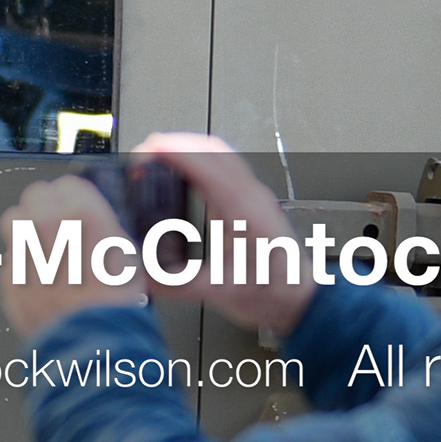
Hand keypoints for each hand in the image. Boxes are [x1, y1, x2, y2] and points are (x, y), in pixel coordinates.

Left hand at [0, 178, 138, 340]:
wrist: (93, 344)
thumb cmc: (115, 305)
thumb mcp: (127, 255)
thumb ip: (105, 228)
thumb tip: (95, 221)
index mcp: (83, 216)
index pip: (67, 184)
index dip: (72, 196)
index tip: (74, 204)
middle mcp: (49, 228)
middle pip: (35, 196)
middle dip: (45, 206)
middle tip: (56, 222)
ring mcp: (25, 251)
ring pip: (14, 220)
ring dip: (26, 228)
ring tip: (41, 244)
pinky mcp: (9, 276)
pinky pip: (10, 258)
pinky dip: (21, 264)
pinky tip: (39, 277)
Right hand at [136, 132, 315, 335]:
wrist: (298, 298)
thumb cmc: (273, 293)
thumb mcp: (222, 293)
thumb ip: (178, 284)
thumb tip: (142, 274)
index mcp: (247, 215)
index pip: (210, 169)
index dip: (177, 154)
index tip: (148, 151)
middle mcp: (253, 198)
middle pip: (213, 150)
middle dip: (174, 143)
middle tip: (142, 152)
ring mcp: (253, 195)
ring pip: (219, 152)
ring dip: (186, 146)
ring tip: (155, 154)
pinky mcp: (249, 198)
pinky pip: (223, 163)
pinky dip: (197, 156)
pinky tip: (181, 167)